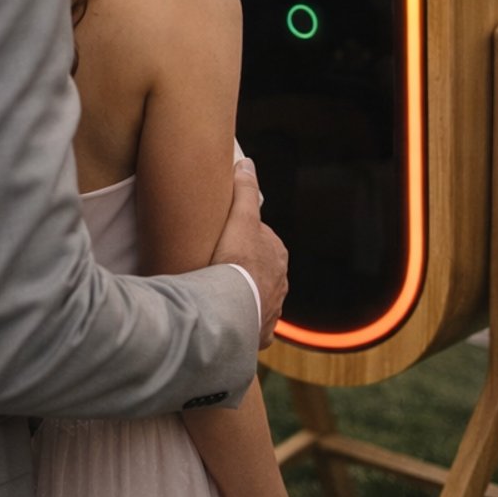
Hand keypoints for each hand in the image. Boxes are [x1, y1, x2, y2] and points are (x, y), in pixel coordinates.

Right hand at [210, 159, 288, 344]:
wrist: (231, 309)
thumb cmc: (236, 261)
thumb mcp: (240, 219)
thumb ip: (244, 191)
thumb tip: (246, 163)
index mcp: (278, 256)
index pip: (260, 241)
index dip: (241, 238)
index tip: (223, 240)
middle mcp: (281, 283)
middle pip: (260, 270)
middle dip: (244, 269)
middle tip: (216, 268)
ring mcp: (271, 310)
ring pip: (256, 298)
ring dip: (242, 297)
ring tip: (217, 296)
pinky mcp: (260, 333)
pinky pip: (250, 325)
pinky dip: (240, 322)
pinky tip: (224, 321)